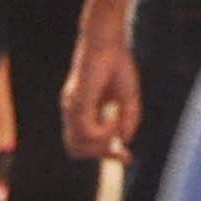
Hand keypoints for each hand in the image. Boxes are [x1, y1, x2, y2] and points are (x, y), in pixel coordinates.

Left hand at [61, 33, 138, 162]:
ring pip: (77, 146)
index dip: (105, 155)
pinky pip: (87, 131)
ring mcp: (72, 108)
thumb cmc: (117, 65)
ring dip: (101, 144)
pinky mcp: (77, 102)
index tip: (127, 158)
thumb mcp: (128, 99)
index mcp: (82, 112)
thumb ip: (128, 121)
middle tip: (121, 150)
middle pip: (76, 150)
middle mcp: (72, 112)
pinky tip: (113, 114)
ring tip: (116, 123)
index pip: (84, 144)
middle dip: (101, 154)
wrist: (108, 43)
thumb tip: (125, 141)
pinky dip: (104, 130)